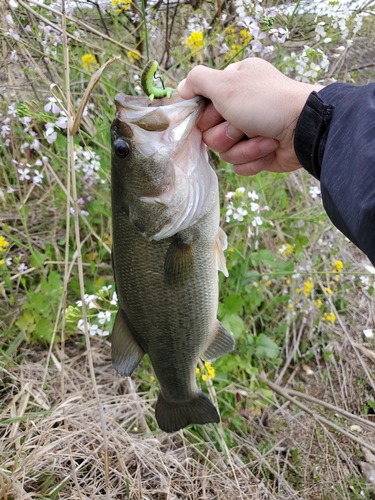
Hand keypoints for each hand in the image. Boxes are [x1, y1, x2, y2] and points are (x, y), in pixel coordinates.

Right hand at [177, 58, 321, 175]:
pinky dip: (253, 159)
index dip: (206, 114)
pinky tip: (269, 149)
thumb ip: (197, 81)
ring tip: (263, 138)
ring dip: (243, 147)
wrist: (303, 130)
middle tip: (244, 124)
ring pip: (224, 152)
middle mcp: (239, 108)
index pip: (201, 107)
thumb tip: (180, 88)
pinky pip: (239, 166)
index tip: (217, 112)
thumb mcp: (226, 82)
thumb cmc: (265, 102)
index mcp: (232, 86)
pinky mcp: (257, 154)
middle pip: (209, 133)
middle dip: (226, 133)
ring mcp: (248, 132)